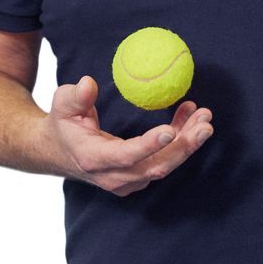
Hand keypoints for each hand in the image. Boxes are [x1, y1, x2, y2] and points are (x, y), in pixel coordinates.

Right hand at [40, 75, 212, 196]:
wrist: (57, 151)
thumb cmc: (62, 123)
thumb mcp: (62, 104)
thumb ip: (76, 96)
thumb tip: (88, 83)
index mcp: (94, 159)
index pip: (126, 157)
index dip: (149, 146)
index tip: (170, 129)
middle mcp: (114, 176)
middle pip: (156, 166)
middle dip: (184, 146)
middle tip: (205, 124)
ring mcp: (127, 180)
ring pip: (164, 164)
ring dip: (188, 141)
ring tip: (204, 116)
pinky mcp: (136, 176)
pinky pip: (163, 159)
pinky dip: (180, 139)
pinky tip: (189, 115)